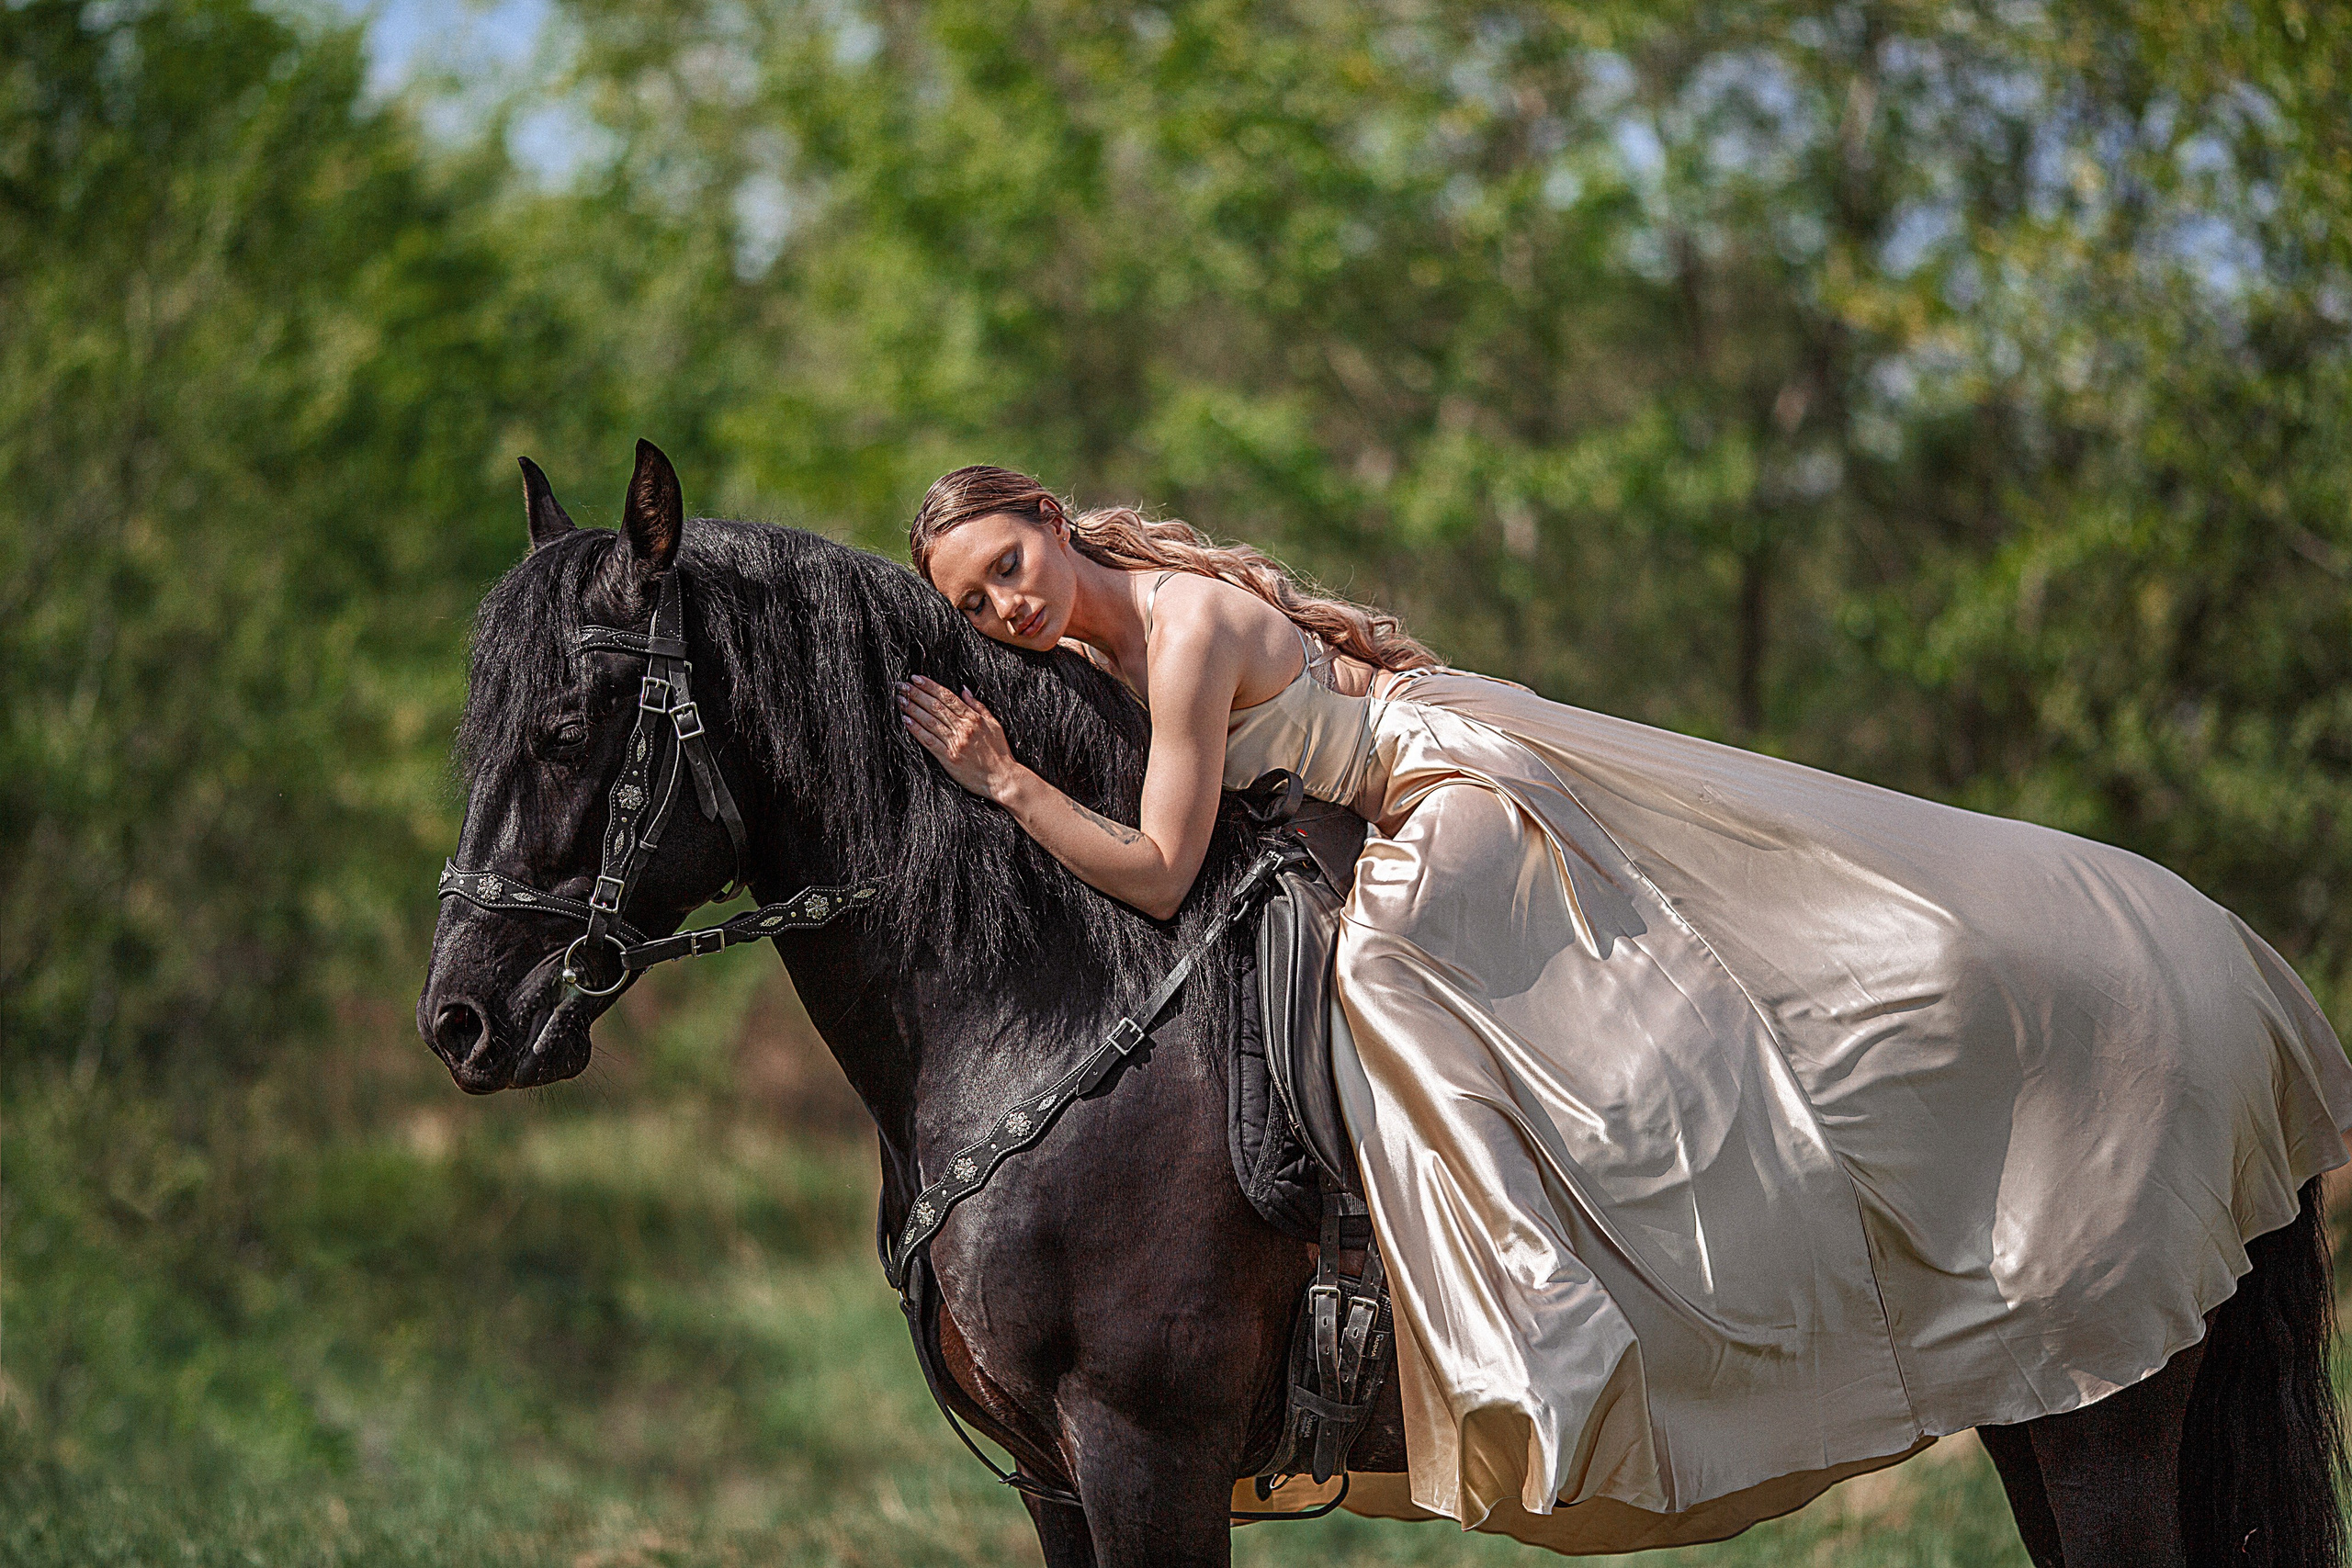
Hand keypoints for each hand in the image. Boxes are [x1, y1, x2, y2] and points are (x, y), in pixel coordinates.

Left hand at [897, 676, 1022, 800]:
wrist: (1003, 778)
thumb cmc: (1000, 752)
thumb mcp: (994, 724)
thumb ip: (978, 706)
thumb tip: (964, 689)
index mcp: (974, 718)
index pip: (948, 697)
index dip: (930, 686)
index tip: (916, 678)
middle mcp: (963, 728)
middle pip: (936, 706)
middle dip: (916, 694)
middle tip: (902, 685)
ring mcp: (955, 743)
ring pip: (930, 721)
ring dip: (913, 709)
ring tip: (900, 700)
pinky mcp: (949, 758)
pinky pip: (929, 741)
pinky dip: (916, 730)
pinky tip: (906, 721)